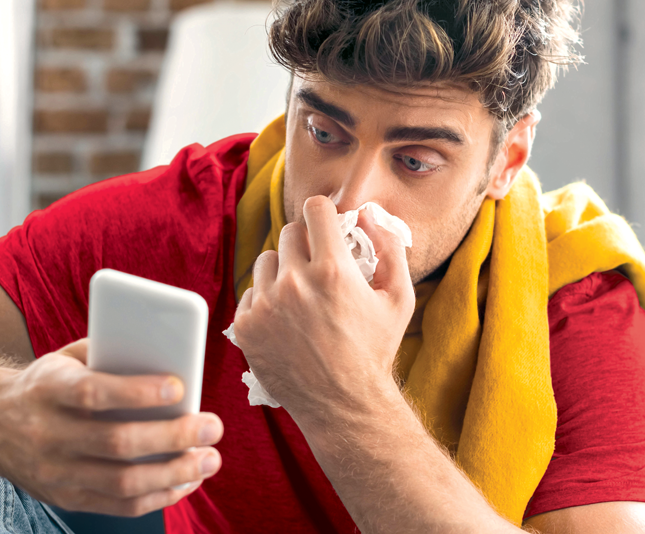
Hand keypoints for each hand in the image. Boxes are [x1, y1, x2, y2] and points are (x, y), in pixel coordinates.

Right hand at [0, 339, 223, 516]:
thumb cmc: (46, 384)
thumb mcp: (65, 359)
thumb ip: (109, 354)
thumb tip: (168, 355)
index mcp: (48, 390)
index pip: (93, 394)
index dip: (137, 393)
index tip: (179, 388)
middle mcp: (48, 435)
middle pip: (116, 443)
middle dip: (172, 437)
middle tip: (211, 427)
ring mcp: (55, 473)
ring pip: (122, 482)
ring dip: (174, 472)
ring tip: (209, 459)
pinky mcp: (66, 498)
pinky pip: (119, 505)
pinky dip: (159, 496)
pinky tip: (187, 480)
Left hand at [232, 196, 413, 423]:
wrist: (344, 404)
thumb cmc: (375, 350)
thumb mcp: (399, 298)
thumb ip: (389, 248)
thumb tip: (367, 214)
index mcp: (332, 270)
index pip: (316, 208)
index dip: (325, 214)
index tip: (327, 227)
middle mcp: (294, 283)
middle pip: (290, 232)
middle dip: (307, 244)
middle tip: (318, 269)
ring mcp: (265, 305)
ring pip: (267, 260)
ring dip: (283, 270)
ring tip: (302, 297)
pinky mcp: (246, 326)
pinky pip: (251, 291)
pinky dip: (266, 299)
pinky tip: (286, 320)